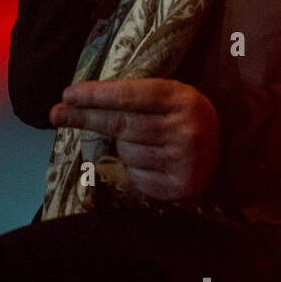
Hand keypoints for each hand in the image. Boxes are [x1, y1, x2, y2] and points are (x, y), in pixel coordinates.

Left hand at [48, 78, 219, 200]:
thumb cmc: (182, 118)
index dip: (96, 95)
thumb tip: (78, 101)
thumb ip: (133, 97)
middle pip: (121, 125)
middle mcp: (185, 130)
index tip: (68, 94)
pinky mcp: (178, 187)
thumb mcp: (168, 97)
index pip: (130, 96)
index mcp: (182, 99)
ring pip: (125, 152)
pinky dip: (131, 169)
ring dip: (119, 148)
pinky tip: (146, 161)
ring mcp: (183, 161)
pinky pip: (135, 176)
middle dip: (85, 118)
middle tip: (56, 114)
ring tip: (136, 142)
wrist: (223, 151)